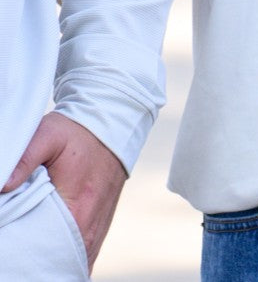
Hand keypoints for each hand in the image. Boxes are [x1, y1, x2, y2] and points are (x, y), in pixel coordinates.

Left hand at [3, 112, 125, 266]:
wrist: (114, 123)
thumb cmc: (77, 131)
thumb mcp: (48, 136)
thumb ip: (24, 160)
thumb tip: (1, 187)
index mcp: (77, 210)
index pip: (46, 252)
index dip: (26, 254)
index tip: (14, 247)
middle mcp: (89, 227)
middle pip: (59, 263)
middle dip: (39, 264)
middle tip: (20, 255)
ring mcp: (97, 230)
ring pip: (73, 263)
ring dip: (55, 263)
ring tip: (33, 257)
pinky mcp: (100, 227)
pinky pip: (84, 256)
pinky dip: (68, 258)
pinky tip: (53, 254)